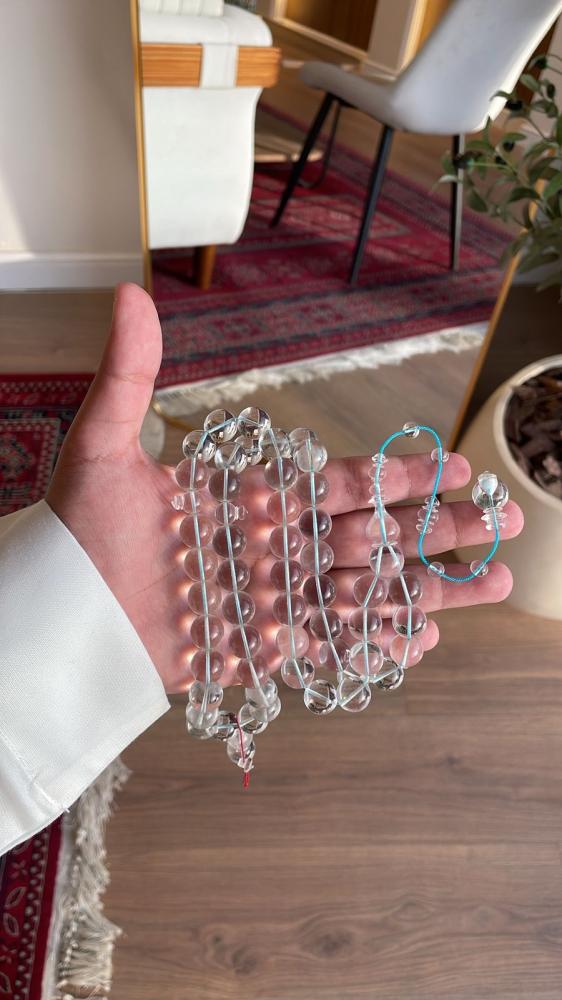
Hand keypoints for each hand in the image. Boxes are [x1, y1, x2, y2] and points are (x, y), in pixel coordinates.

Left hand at [47, 284, 522, 692]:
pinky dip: (378, 644)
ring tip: (494, 582)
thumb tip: (131, 291)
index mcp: (254, 495)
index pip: (342, 483)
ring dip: (429, 589)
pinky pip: (332, 645)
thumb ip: (128, 374)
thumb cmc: (78, 530)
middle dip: (440, 529)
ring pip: (366, 591)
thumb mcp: (102, 445)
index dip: (401, 477)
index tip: (457, 466)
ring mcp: (274, 597)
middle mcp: (275, 544)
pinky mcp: (263, 647)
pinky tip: (425, 640)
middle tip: (506, 521)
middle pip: (373, 537)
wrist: (60, 614)